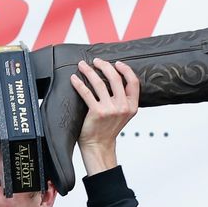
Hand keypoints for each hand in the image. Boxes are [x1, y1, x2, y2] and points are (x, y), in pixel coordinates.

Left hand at [70, 59, 139, 174]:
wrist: (99, 145)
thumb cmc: (108, 129)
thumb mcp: (123, 114)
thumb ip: (124, 99)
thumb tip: (115, 78)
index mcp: (132, 106)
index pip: (133, 82)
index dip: (125, 69)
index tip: (116, 63)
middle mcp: (123, 107)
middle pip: (115, 78)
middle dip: (104, 66)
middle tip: (96, 61)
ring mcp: (110, 109)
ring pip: (99, 83)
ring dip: (89, 71)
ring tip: (82, 65)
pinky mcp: (97, 112)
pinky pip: (86, 92)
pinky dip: (79, 83)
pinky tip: (74, 78)